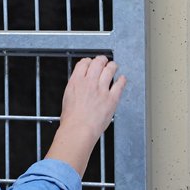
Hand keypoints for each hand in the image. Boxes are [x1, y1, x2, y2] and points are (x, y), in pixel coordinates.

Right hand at [46, 55, 126, 176]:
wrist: (79, 129)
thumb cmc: (72, 118)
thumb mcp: (67, 97)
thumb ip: (75, 88)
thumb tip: (80, 85)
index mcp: (76, 81)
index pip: (83, 63)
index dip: (88, 61)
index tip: (90, 62)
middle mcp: (89, 82)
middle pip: (97, 63)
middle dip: (101, 60)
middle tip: (104, 60)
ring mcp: (102, 90)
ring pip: (110, 70)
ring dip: (112, 66)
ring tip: (114, 66)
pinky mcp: (112, 98)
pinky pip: (119, 85)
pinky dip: (122, 80)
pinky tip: (122, 79)